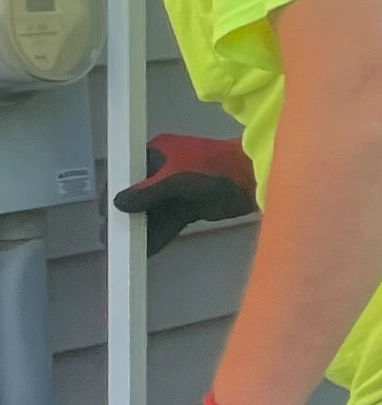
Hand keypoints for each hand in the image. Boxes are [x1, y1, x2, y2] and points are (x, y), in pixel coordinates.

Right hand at [115, 133, 257, 249]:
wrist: (255, 179)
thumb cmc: (216, 170)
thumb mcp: (179, 178)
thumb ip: (149, 192)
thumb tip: (117, 204)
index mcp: (158, 153)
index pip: (127, 174)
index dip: (114, 194)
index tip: (105, 215)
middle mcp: (164, 171)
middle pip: (138, 196)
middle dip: (125, 217)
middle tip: (109, 238)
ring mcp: (177, 190)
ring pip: (153, 212)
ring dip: (139, 230)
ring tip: (122, 250)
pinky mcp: (190, 206)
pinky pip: (168, 222)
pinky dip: (157, 235)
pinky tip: (145, 250)